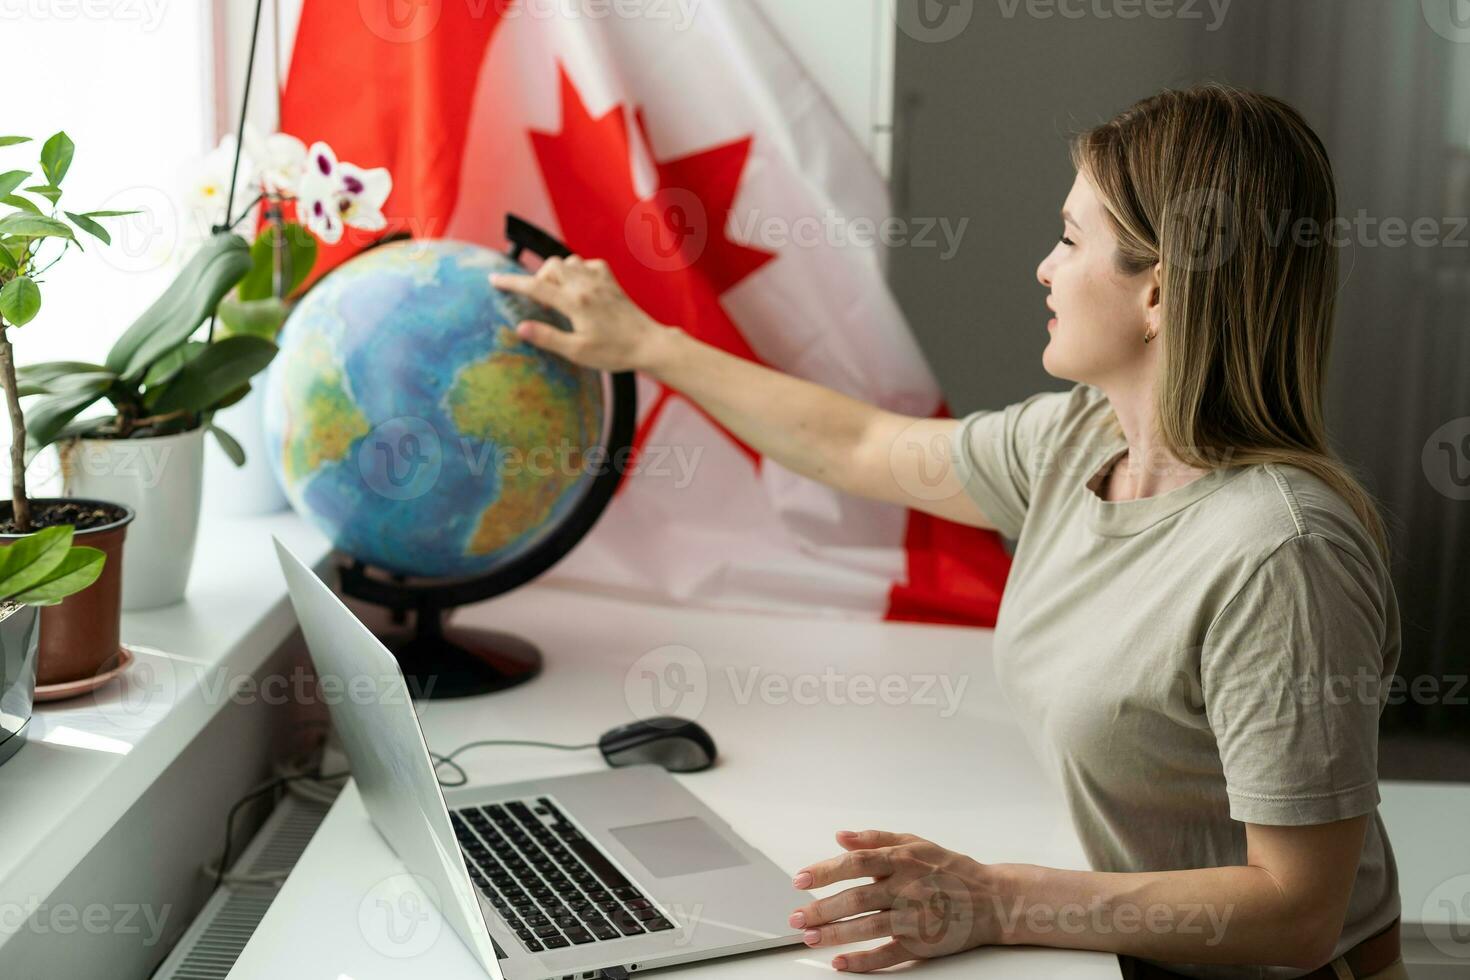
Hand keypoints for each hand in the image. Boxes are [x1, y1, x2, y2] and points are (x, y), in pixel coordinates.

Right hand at [489, 255, 667, 372]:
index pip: (535, 286)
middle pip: (550, 266)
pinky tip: (579, 286)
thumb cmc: (614, 352)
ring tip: (557, 295)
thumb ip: (548, 338)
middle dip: (537, 278)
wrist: (649, 344)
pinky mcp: (611, 282)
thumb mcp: (577, 352)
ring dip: (557, 273)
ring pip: (569, 261)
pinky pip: (588, 264)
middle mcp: (586, 285)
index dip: (511, 282)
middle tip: (537, 301)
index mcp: (574, 302)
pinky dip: (578, 270)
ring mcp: (600, 281)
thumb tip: (520, 328)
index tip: (493, 279)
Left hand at [789, 830, 1005, 972]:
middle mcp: (907, 888)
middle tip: (796, 917)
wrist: (992, 899)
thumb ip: (876, 839)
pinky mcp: (922, 944)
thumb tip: (840, 836)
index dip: (825, 871)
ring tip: (810, 938)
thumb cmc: (950, 869)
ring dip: (835, 934)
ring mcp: (915, 918)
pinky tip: (841, 962)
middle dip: (821, 908)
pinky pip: (887, 954)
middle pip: (856, 897)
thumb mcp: (915, 843)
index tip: (800, 880)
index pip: (855, 863)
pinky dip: (863, 960)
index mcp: (902, 860)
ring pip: (867, 926)